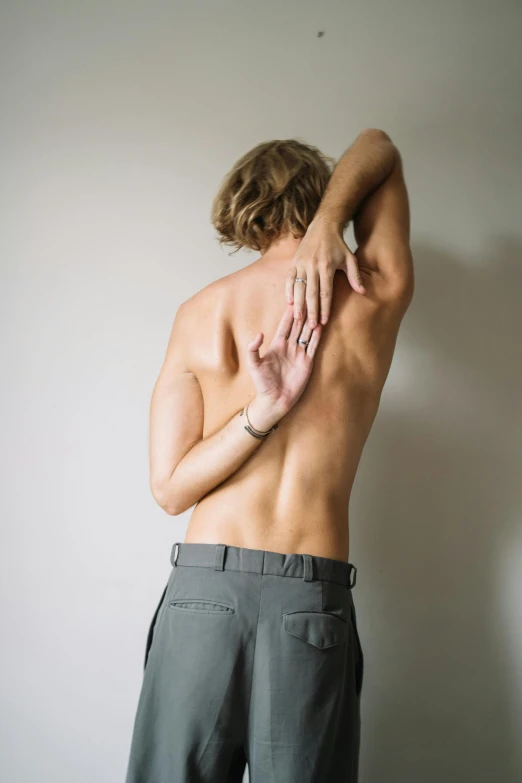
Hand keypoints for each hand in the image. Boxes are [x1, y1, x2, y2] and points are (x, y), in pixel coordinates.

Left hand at [245, 303, 322, 429]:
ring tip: (318, 308)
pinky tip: (321, 325)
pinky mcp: (307, 362)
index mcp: (277, 345)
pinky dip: (317, 336)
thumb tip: (259, 334)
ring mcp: (299, 354)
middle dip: (303, 313)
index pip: (285, 325)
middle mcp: (289, 347)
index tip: (294, 299)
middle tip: (309, 298)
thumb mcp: (254, 365)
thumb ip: (254, 349)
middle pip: (298, 326)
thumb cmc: (262, 383)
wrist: (274, 400)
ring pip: (307, 334)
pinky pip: (313, 346)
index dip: (289, 313)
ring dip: (312, 322)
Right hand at [285, 217, 365, 328]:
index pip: (325, 292)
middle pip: (311, 293)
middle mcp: (312, 266)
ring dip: (298, 305)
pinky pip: (289, 280)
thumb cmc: (338, 245)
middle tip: (310, 326)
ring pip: (298, 288)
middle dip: (311, 311)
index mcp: (327, 266)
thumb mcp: (350, 258)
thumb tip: (363, 291)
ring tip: (298, 319)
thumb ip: (355, 276)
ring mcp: (301, 264)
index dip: (325, 308)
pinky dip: (288, 292)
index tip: (324, 321)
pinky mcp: (293, 262)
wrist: (323, 226)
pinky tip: (289, 304)